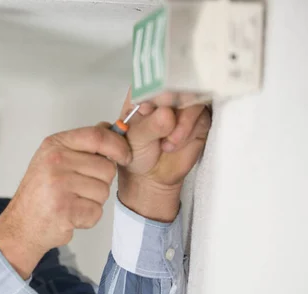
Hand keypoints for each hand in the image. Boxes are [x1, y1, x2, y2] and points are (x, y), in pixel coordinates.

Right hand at [0, 125, 131, 278]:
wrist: (21, 225)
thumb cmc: (40, 193)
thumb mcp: (54, 158)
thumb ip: (82, 144)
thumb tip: (109, 128)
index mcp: (55, 145)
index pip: (97, 136)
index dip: (118, 146)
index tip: (125, 156)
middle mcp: (55, 162)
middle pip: (106, 167)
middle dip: (100, 182)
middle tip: (79, 189)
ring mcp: (59, 186)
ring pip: (103, 191)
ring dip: (93, 201)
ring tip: (72, 201)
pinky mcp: (64, 209)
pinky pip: (96, 212)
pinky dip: (87, 218)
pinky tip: (71, 215)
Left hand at [118, 91, 211, 221]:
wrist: (150, 175)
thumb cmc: (136, 152)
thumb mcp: (134, 139)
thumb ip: (148, 126)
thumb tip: (166, 114)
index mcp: (143, 92)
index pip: (154, 75)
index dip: (158, 85)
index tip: (156, 102)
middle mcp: (165, 95)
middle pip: (179, 83)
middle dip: (174, 102)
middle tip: (165, 118)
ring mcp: (183, 106)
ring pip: (192, 100)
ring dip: (181, 123)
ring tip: (166, 143)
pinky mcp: (198, 120)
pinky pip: (201, 118)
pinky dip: (187, 132)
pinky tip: (173, 145)